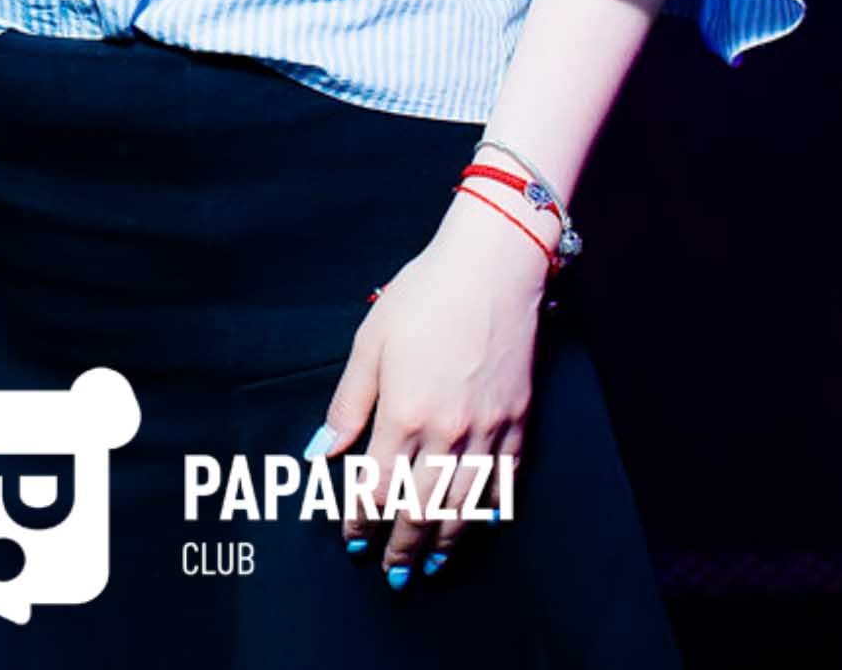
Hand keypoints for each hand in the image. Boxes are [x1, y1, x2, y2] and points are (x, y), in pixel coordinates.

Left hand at [310, 193, 549, 587]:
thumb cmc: (423, 297)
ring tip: (429, 565)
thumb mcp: (370, 343)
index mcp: (405, 414)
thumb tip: (322, 453)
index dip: (362, 520)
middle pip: (420, 508)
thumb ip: (348, 404)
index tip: (352, 540)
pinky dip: (491, 508)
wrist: (492, 267)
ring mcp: (488, 430)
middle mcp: (449, 433)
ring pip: (464, 505)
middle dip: (401, 545)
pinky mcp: (518, 420)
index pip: (377, 489)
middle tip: (390, 575)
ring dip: (444, 540)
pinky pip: (505, 479)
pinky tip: (480, 524)